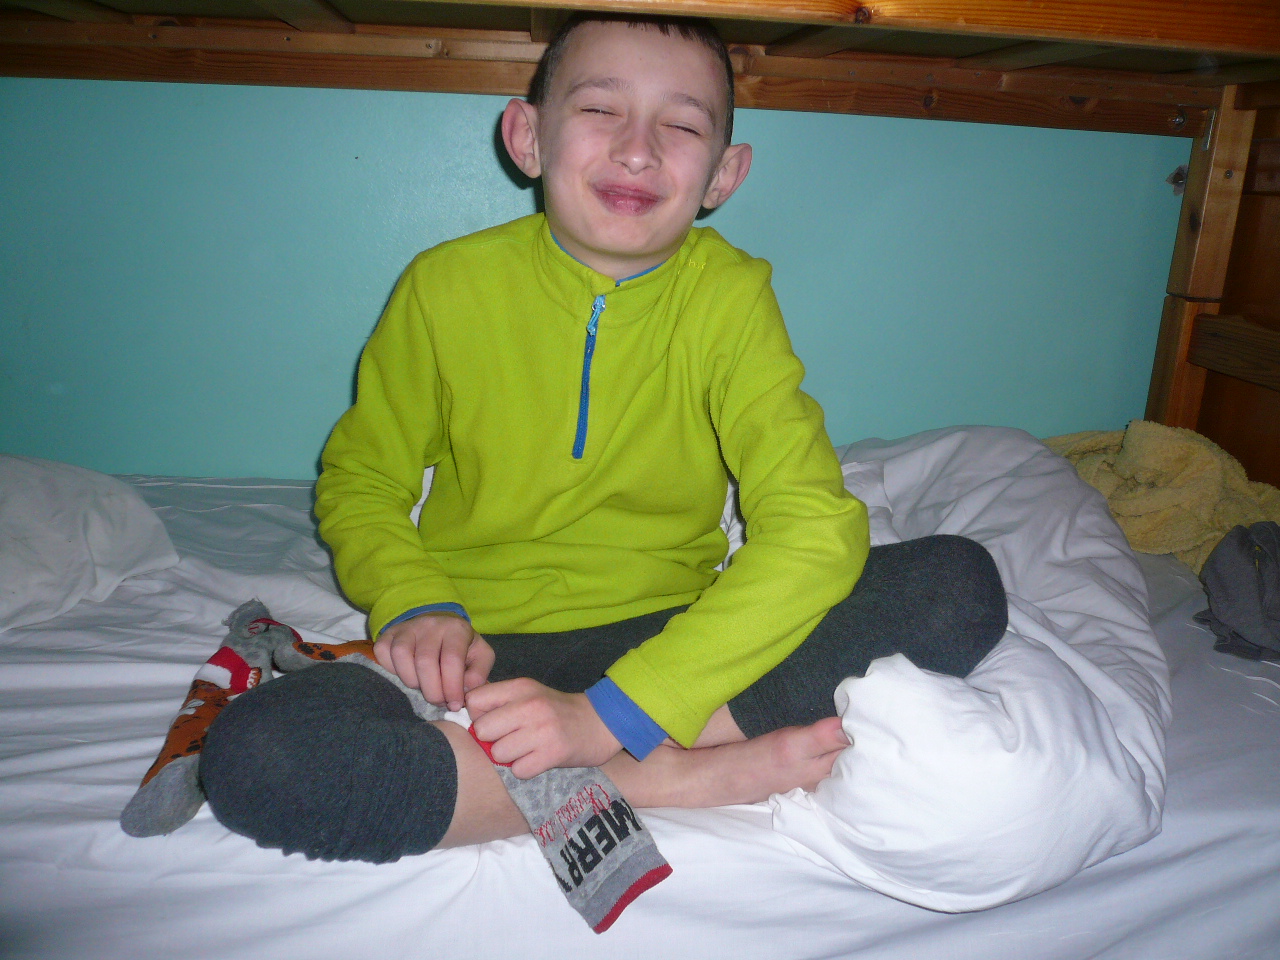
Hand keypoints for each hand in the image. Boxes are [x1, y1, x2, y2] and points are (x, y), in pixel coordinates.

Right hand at [374, 613, 493, 710]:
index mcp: (456, 629)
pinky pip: (383, 654)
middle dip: (432, 691)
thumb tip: (465, 690)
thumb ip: (479, 674)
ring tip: (423, 687)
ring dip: (412, 681)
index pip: (451, 659)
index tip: (454, 705)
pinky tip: (407, 675)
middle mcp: (430, 624)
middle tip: (439, 701)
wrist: (439, 627)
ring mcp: (407, 628)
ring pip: (402, 656)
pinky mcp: (388, 634)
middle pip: (425, 661)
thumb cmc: (462, 648)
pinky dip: (392, 671)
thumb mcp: (480, 656)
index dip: (452, 687)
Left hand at [467, 679, 621, 778]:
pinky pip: (519, 770)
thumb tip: (464, 712)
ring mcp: (542, 729)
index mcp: (521, 687)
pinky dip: (525, 769)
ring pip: (498, 753)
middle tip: (511, 740)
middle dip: (492, 740)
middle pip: (483, 730)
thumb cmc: (556, 711)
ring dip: (509, 757)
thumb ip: (500, 701)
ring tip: (526, 750)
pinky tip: (537, 760)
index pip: (475, 701)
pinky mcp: (553, 753)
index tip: (494, 723)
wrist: (600, 723)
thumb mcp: (529, 695)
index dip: (479, 716)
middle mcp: (530, 705)